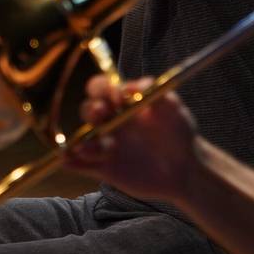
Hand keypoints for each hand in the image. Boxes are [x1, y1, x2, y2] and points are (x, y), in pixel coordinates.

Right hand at [65, 75, 199, 204]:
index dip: (104, 88)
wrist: (185, 169)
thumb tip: (133, 85)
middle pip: (90, 110)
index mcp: (124, 104)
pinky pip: (83, 165)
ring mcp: (107, 145)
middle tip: (102, 113)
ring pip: (84, 138)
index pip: (103, 89)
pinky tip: (67, 160)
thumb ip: (158, 96)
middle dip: (92, 109)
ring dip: (83, 139)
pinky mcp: (105, 168)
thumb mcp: (174, 111)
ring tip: (90, 146)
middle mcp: (111, 121)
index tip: (118, 96)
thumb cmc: (180, 134)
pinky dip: (72, 162)